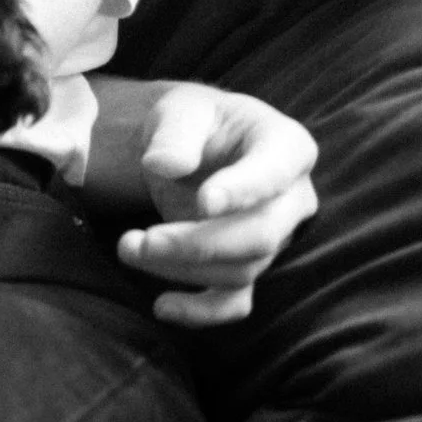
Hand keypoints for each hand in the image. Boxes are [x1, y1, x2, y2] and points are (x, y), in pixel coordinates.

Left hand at [113, 83, 316, 327]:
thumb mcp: (182, 109)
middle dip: (198, 244)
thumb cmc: (196, 121)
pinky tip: (162, 306)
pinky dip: (202, 312)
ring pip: (241, 270)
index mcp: (287, 147)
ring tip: (128, 247)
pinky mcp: (246, 266)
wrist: (192, 143)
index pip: (275, 173)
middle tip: (143, 240)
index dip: (242, 190)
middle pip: (260, 236)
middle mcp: (293, 199)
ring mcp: (275, 239)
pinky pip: (236, 301)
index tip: (202, 201)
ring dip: (182, 268)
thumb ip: (176, 133)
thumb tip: (165, 166)